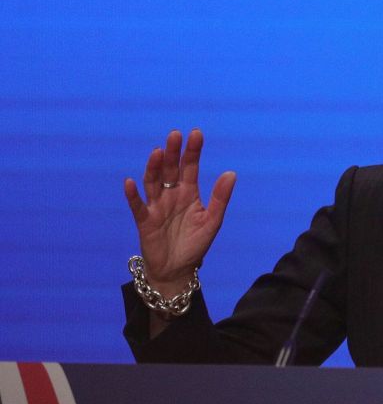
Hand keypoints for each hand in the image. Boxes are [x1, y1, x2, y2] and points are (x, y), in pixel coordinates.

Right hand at [124, 129, 235, 295]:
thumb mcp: (212, 221)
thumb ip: (220, 198)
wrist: (178, 270)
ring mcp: (156, 206)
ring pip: (153, 182)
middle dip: (173, 153)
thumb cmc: (195, 244)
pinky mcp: (144, 221)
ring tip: (158, 152)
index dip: (193, 151)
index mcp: (189, 193)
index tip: (196, 133)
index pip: (190, 167)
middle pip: (170, 170)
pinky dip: (133, 195)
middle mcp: (171, 195)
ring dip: (154, 167)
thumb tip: (231, 173)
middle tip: (175, 135)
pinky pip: (137, 206)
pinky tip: (130, 182)